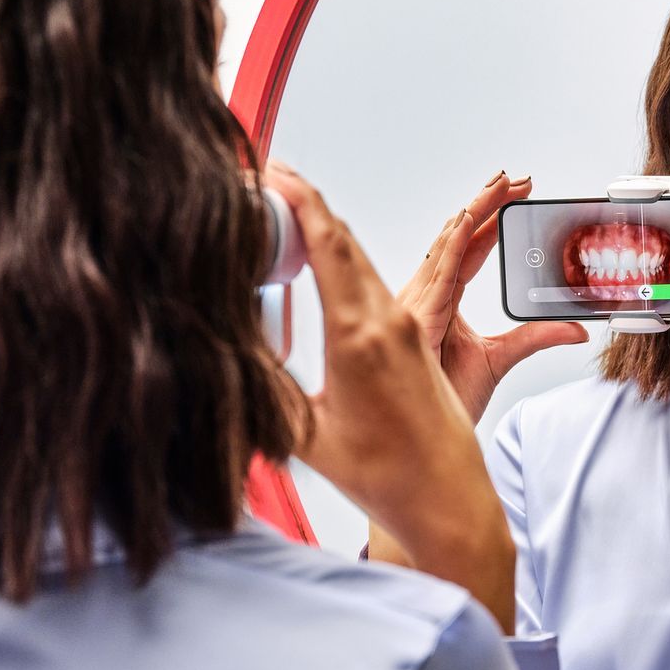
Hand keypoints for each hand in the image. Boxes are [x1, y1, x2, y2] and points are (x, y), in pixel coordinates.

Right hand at [262, 162, 513, 630]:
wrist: (448, 498)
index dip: (300, 200)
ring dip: (326, 229)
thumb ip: (263, 381)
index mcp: (361, 336)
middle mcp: (390, 321)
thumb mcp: (306, 433)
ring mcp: (408, 328)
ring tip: (287, 207)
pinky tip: (322, 258)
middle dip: (307, 202)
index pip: (329, 246)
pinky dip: (344, 259)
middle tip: (267, 176)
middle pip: (346, 241)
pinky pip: (376, 284)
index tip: (271, 171)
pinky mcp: (416, 339)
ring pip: (363, 260)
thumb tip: (221, 338)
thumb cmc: (386, 477)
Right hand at [396, 170, 587, 422]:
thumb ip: (535, 336)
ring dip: (474, 212)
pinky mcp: (419, 321)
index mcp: (439, 302)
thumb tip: (575, 327)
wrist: (427, 443)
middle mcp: (424, 297)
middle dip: (485, 204)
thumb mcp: (502, 358)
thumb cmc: (450, 400)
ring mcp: (418, 306)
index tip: (516, 192)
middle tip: (515, 177)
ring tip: (499, 184)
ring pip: (447, 246)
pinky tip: (470, 221)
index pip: (466, 248)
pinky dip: (453, 244)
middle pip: (456, 238)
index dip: (490, 218)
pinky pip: (438, 274)